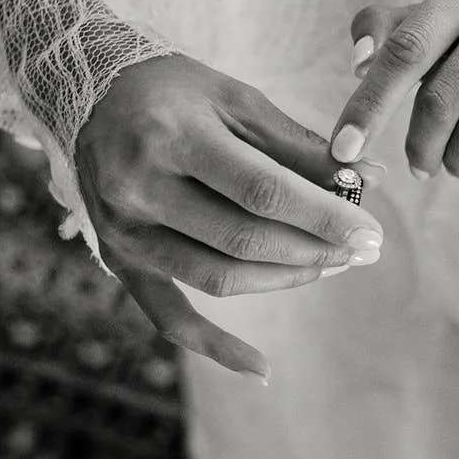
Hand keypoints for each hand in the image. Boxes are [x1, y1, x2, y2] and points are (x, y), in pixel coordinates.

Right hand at [76, 55, 384, 378]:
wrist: (88, 95)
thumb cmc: (173, 90)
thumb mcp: (237, 99)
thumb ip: (299, 145)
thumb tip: (367, 179)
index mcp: (173, 137)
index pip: (262, 191)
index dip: (323, 217)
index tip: (370, 231)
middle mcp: (139, 189)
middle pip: (243, 240)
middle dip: (315, 250)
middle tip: (363, 250)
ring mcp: (124, 233)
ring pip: (219, 278)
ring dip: (285, 280)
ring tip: (331, 266)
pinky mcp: (119, 261)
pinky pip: (169, 318)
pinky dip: (215, 347)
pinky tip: (262, 368)